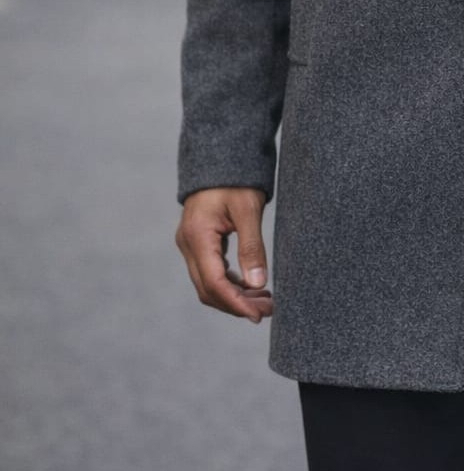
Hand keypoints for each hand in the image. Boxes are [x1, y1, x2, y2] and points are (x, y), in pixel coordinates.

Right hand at [175, 187, 273, 322]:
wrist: (220, 155)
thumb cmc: (236, 178)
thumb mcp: (248, 209)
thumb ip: (252, 247)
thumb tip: (258, 284)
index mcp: (198, 236)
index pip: (214, 283)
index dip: (236, 303)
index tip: (257, 316)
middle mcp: (188, 243)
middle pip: (208, 289)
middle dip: (237, 304)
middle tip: (268, 310)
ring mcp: (191, 243)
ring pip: (208, 283)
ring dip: (235, 296)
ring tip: (265, 302)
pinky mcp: (199, 242)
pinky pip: (211, 271)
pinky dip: (230, 283)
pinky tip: (252, 287)